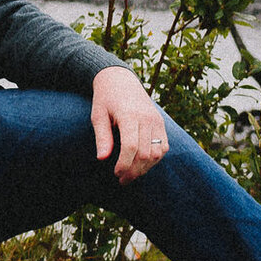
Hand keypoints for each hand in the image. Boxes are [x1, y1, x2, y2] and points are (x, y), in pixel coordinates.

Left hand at [91, 66, 169, 183]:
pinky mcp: (160, 122)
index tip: (116, 174)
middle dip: (134, 170)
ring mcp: (156, 120)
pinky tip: (142, 165)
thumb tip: (102, 159)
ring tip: (131, 175)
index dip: (124, 164)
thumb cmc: (105, 99)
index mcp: (129, 115)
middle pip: (145, 152)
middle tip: (122, 180)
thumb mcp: (98, 115)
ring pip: (157, 152)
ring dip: (145, 168)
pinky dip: (155, 159)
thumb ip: (102, 137)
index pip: (131, 146)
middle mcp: (146, 117)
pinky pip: (163, 146)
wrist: (120, 79)